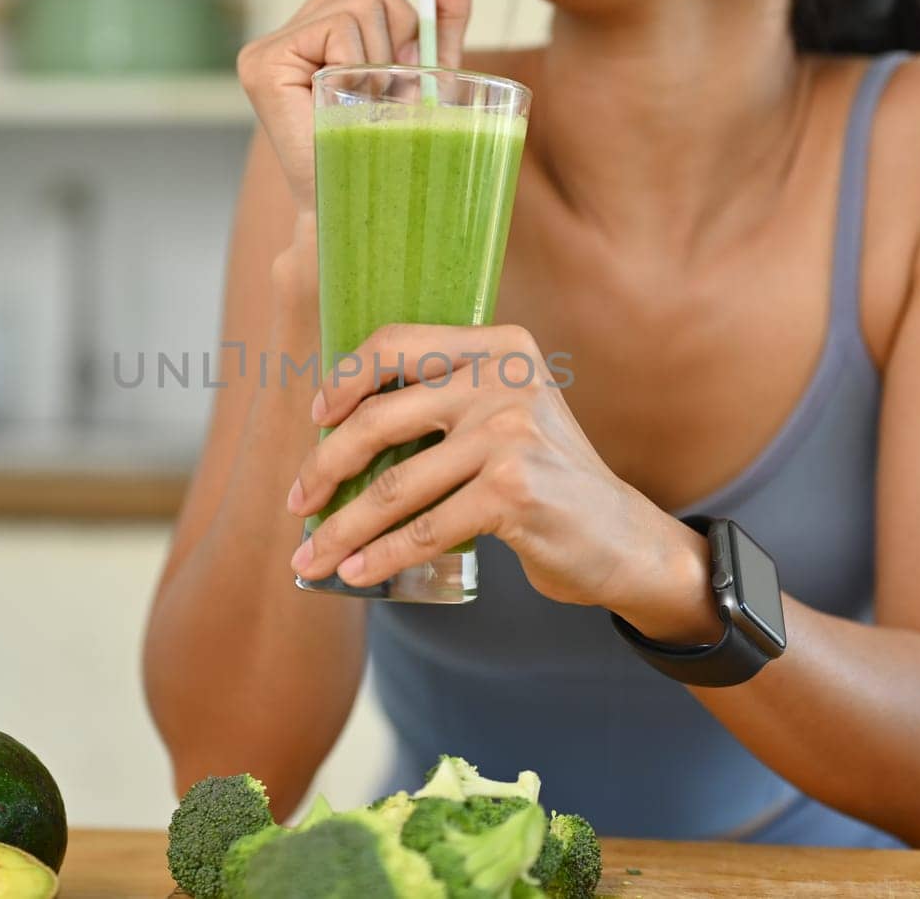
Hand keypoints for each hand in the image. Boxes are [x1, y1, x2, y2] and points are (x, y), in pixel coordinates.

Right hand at [236, 0, 474, 209]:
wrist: (366, 213)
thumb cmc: (396, 154)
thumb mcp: (429, 75)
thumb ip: (442, 16)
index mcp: (325, 37)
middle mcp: (290, 35)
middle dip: (402, 22)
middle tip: (401, 82)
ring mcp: (269, 48)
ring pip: (357, 3)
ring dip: (384, 55)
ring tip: (373, 106)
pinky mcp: (262, 63)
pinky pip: (336, 29)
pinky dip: (359, 64)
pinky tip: (348, 103)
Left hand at [285, 324, 721, 640]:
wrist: (621, 538)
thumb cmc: (545, 478)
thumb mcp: (506, 414)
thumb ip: (447, 400)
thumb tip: (338, 422)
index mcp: (498, 346)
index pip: (395, 344)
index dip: (343, 381)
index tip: (315, 420)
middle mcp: (505, 379)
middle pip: (380, 419)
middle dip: (324, 468)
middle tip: (297, 504)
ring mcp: (510, 435)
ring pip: (395, 487)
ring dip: (342, 529)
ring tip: (310, 558)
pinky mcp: (513, 493)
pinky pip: (424, 529)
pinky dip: (382, 558)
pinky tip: (356, 574)